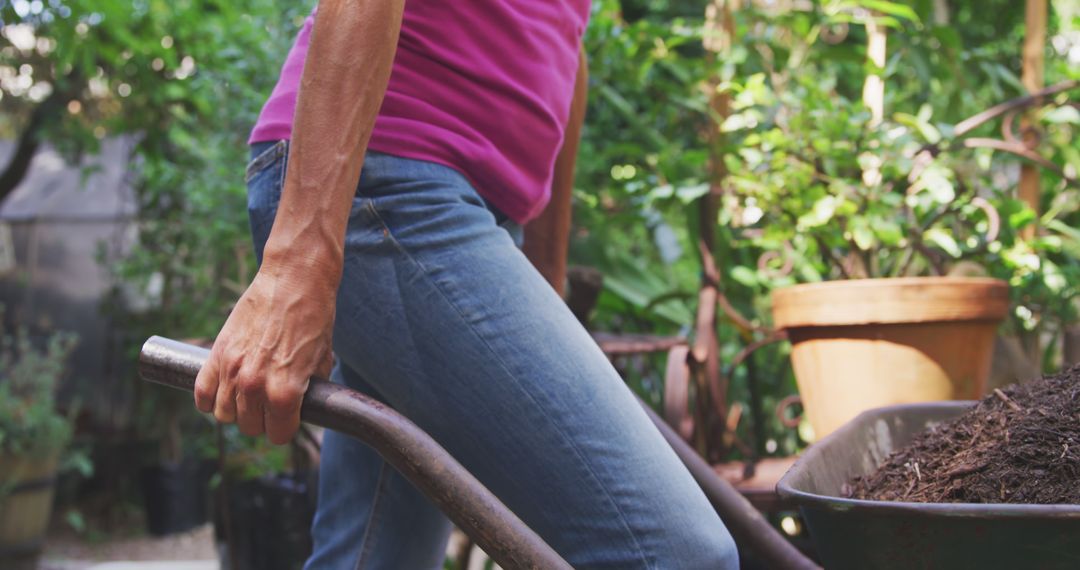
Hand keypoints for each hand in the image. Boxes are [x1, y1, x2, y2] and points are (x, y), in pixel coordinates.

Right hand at [194, 262, 335, 443]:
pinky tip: (224, 390)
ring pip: (224, 414)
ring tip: (250, 395)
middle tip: (272, 403)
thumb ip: (310, 391)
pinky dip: (210, 398)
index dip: (287, 427)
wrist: (295, 280)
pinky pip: (202, 394)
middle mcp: (255, 385)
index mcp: (285, 392)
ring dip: (237, 410)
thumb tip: (304, 408)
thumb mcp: (323, 360)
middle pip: (250, 427)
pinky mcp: (217, 353)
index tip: (290, 417)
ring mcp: (232, 370)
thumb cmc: (314, 317)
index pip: (279, 435)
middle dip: (263, 420)